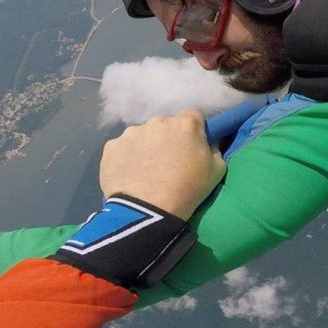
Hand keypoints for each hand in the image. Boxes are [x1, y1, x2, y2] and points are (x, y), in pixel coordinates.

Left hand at [99, 110, 224, 219]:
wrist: (147, 210)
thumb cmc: (188, 189)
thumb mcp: (217, 170)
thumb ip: (214, 149)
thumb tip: (208, 143)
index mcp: (185, 123)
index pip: (193, 116)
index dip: (193, 131)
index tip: (191, 146)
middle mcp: (157, 121)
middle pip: (165, 125)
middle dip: (167, 139)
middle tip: (166, 162)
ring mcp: (131, 133)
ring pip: (141, 136)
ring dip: (145, 148)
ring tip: (145, 172)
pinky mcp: (111, 147)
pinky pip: (122, 149)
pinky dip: (126, 158)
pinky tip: (129, 175)